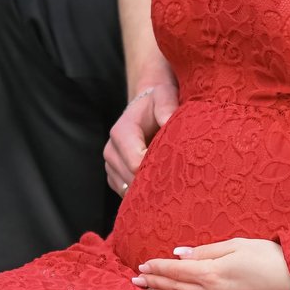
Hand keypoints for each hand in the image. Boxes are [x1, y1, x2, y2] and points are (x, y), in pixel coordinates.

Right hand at [104, 79, 177, 195]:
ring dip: (148, 191)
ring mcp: (111, 166)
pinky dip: (142, 194)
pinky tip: (159, 187)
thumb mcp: (163, 94)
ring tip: (169, 185)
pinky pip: (127, 195)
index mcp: (121, 132)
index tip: (178, 170)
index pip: (135, 163)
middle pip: (131, 180)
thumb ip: (166, 105)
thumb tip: (169, 121)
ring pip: (128, 191)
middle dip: (155, 183)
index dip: (157, 170)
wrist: (144, 107)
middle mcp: (111, 151)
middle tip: (178, 183)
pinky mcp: (114, 177)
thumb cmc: (156, 101)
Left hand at [131, 238, 289, 289]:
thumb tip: (180, 254)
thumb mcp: (238, 245)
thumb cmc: (271, 258)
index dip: (158, 268)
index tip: (142, 265)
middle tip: (135, 279)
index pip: (177, 270)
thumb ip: (207, 251)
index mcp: (213, 274)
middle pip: (176, 288)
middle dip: (155, 283)